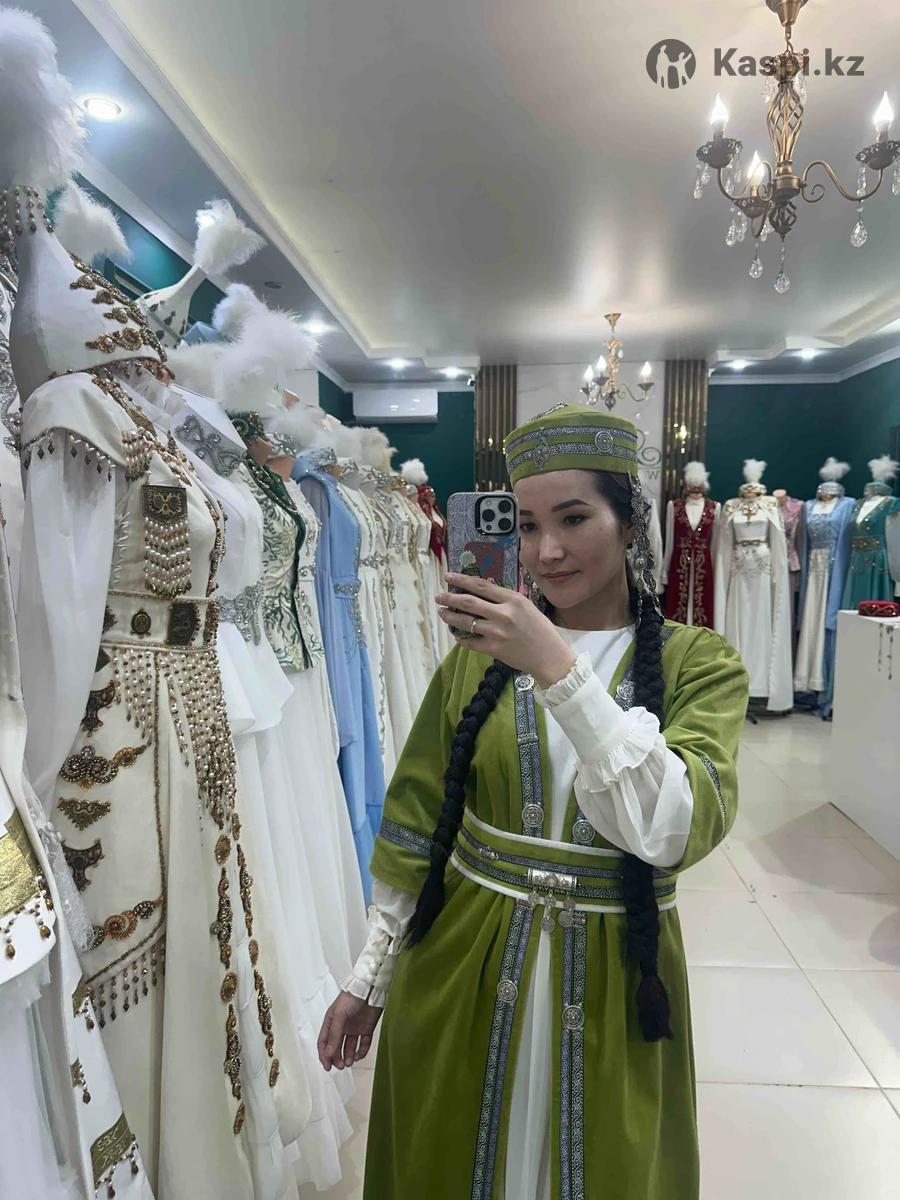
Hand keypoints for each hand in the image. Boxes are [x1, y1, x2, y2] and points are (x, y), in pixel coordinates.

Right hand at [317, 991, 382, 1070]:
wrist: (370, 990)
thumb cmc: (351, 998)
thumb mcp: (339, 1016)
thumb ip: (334, 1035)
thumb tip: (328, 1053)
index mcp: (331, 1022)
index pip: (324, 1042)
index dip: (324, 1054)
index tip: (327, 1066)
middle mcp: (342, 1026)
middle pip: (336, 1046)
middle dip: (337, 1057)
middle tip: (340, 1066)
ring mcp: (354, 1028)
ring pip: (349, 1047)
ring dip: (348, 1056)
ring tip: (349, 1062)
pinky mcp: (366, 1029)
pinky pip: (363, 1044)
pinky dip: (361, 1051)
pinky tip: (359, 1056)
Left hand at [437, 573, 576, 687]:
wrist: (550, 657)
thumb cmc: (541, 630)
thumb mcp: (527, 607)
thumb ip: (506, 599)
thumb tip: (483, 589)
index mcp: (513, 600)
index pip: (481, 586)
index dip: (461, 580)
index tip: (448, 577)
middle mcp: (503, 614)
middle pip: (468, 602)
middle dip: (449, 598)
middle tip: (438, 596)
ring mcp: (497, 633)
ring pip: (465, 622)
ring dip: (450, 616)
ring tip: (442, 612)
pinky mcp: (494, 649)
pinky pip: (470, 641)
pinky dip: (460, 637)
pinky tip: (456, 633)